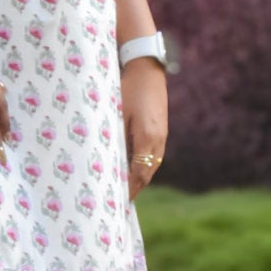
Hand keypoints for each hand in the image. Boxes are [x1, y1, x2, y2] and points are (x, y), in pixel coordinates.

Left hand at [123, 59, 167, 200]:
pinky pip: (153, 155)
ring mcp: (162, 135)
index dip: (129, 188)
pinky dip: (143, 166)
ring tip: (126, 189)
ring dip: (140, 178)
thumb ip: (116, 138)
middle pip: (147, 173)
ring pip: (152, 165)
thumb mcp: (117, 113)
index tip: (118, 200)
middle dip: (134, 187)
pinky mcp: (160, 130)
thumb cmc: (128, 89)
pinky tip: (132, 168)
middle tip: (119, 201)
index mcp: (147, 137)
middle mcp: (158, 140)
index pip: (139, 173)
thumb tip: (109, 161)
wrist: (146, 69)